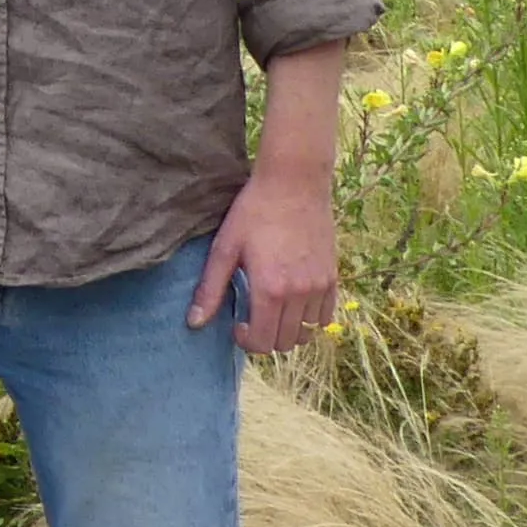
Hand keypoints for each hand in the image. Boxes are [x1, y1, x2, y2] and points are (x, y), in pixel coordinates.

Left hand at [191, 160, 339, 354]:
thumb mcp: (225, 247)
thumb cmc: (254, 211)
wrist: (294, 183)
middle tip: (253, 317)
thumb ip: (210, 289)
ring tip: (272, 310)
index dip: (247, 341)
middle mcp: (300, 294)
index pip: (263, 342)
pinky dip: (310, 318)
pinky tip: (293, 302)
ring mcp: (320, 287)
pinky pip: (325, 316)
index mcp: (270, 289)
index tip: (238, 324)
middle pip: (286, 343)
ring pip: (307, 333)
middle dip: (266, 338)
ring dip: (288, 330)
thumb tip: (194, 322)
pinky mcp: (333, 277)